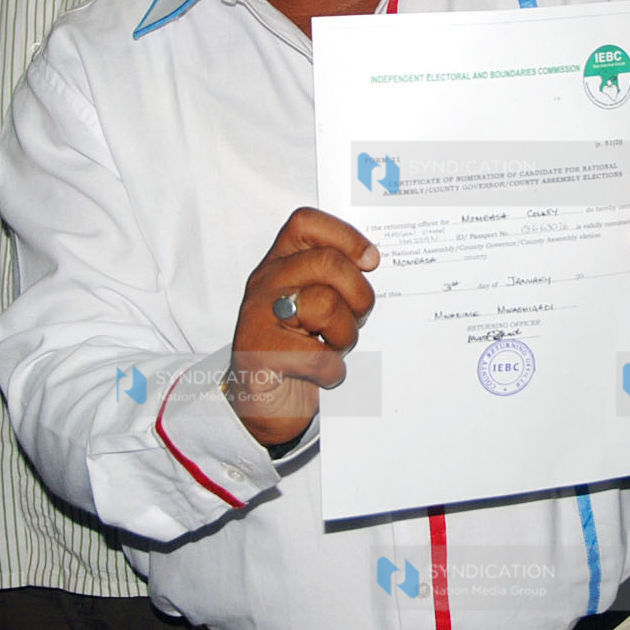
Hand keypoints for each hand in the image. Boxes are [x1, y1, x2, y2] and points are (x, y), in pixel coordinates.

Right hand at [228, 208, 378, 446]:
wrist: (263, 406)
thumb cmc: (299, 351)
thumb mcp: (316, 307)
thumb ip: (335, 280)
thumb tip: (372, 261)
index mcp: (280, 264)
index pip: (306, 223)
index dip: (345, 236)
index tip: (371, 261)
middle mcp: (266, 284)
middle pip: (327, 263)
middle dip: (358, 294)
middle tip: (358, 318)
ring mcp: (258, 318)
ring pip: (325, 305)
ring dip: (345, 335)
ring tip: (334, 348)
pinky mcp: (260, 355)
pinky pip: (317, 355)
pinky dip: (332, 370)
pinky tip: (323, 374)